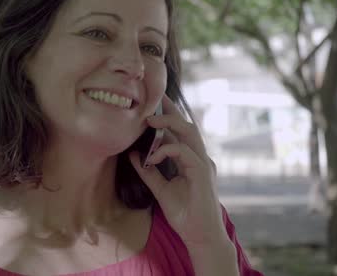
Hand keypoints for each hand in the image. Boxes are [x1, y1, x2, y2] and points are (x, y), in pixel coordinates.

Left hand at [128, 94, 228, 247]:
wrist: (200, 236)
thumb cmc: (184, 214)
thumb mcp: (160, 190)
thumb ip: (149, 172)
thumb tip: (133, 154)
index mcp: (191, 160)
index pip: (180, 133)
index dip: (169, 117)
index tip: (154, 104)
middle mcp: (200, 159)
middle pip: (187, 126)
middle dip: (171, 111)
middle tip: (154, 99)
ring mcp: (203, 164)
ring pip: (189, 133)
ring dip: (169, 123)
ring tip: (149, 120)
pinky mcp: (203, 173)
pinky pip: (185, 152)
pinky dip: (167, 150)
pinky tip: (152, 156)